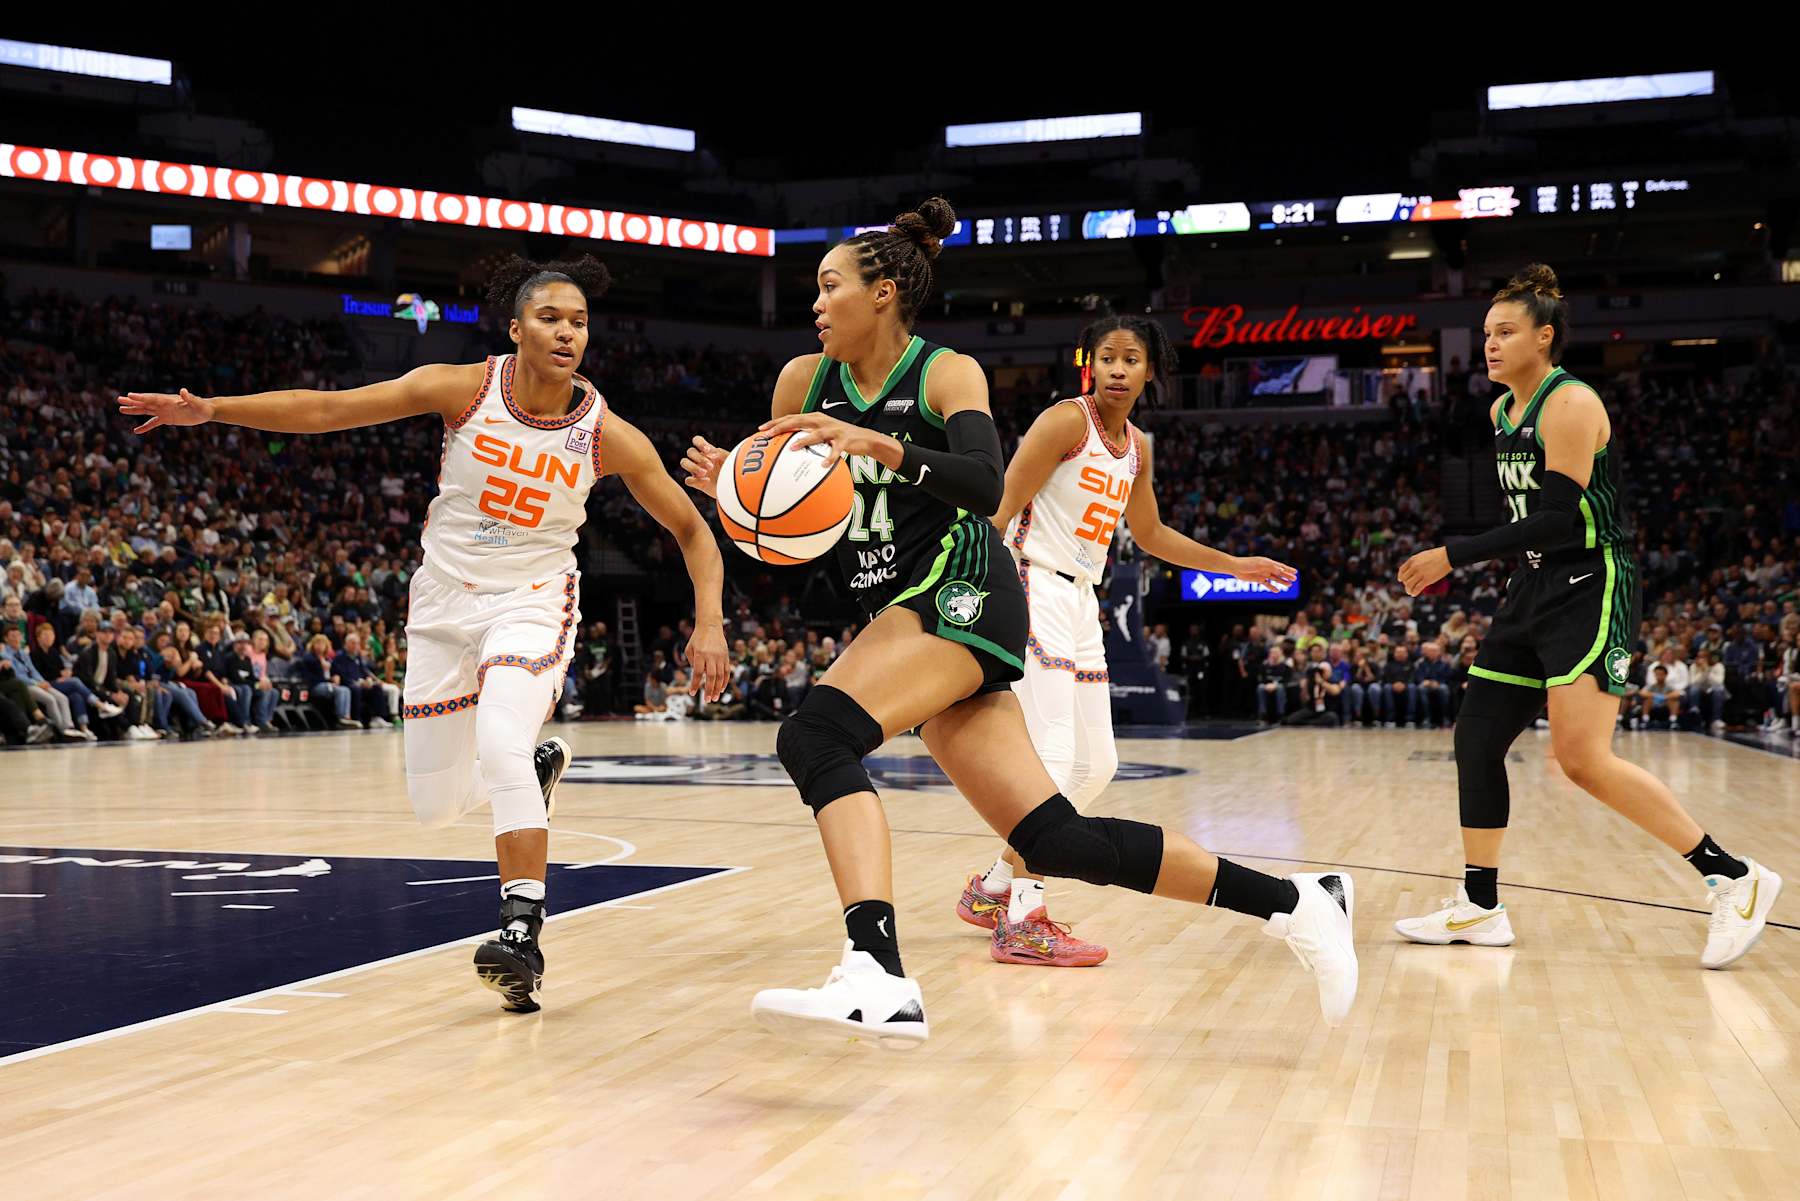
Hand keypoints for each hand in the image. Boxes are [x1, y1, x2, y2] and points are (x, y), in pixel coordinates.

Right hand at [118, 388, 214, 432]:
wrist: (206, 411)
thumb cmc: (202, 406)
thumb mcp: (196, 403)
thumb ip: (189, 398)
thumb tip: (183, 390)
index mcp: (168, 400)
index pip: (152, 398)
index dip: (141, 397)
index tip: (129, 395)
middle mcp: (164, 404)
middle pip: (145, 403)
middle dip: (132, 402)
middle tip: (119, 399)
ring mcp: (164, 411)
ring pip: (146, 411)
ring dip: (134, 410)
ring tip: (120, 410)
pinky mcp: (167, 419)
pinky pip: (153, 423)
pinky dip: (145, 426)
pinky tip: (136, 431)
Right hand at [681, 436, 727, 498]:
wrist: (736, 488)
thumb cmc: (733, 471)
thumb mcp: (730, 458)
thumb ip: (719, 452)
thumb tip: (708, 454)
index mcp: (708, 451)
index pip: (697, 440)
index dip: (700, 443)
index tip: (708, 450)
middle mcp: (700, 459)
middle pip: (690, 451)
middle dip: (700, 458)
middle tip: (711, 466)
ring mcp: (697, 471)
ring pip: (684, 462)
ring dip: (693, 466)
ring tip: (705, 473)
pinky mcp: (697, 483)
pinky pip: (688, 480)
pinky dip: (695, 480)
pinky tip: (707, 481)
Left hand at [684, 621, 729, 702]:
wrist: (710, 627)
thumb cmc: (697, 639)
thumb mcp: (689, 649)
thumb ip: (692, 663)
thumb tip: (698, 677)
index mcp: (700, 654)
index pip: (698, 673)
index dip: (695, 684)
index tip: (692, 693)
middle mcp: (711, 656)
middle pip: (711, 676)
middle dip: (709, 690)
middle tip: (707, 700)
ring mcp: (720, 657)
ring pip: (720, 676)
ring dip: (718, 688)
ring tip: (715, 698)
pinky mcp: (726, 657)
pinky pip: (727, 671)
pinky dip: (725, 681)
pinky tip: (721, 689)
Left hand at [759, 412, 894, 469]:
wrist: (865, 439)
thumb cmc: (839, 439)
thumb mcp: (822, 436)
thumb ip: (806, 438)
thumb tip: (786, 451)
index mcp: (814, 418)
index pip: (790, 417)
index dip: (775, 423)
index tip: (760, 430)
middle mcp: (822, 421)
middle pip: (798, 420)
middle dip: (780, 427)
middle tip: (767, 436)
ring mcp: (833, 430)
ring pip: (816, 433)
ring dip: (803, 440)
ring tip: (792, 448)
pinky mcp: (844, 440)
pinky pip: (835, 451)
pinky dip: (829, 458)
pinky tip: (823, 466)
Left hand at [1228, 556, 1297, 589]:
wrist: (1236, 568)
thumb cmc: (1248, 564)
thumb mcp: (1261, 564)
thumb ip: (1271, 566)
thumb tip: (1281, 570)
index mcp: (1268, 562)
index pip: (1280, 566)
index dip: (1288, 569)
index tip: (1295, 572)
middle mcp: (1267, 568)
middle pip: (1279, 573)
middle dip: (1287, 576)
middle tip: (1294, 580)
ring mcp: (1263, 574)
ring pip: (1275, 579)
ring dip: (1282, 582)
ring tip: (1289, 585)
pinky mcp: (1258, 579)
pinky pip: (1267, 584)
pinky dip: (1272, 587)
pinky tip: (1277, 591)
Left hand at [1397, 546, 1451, 596]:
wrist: (1447, 556)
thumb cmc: (1437, 555)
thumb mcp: (1422, 556)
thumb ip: (1416, 562)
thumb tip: (1412, 569)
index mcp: (1412, 560)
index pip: (1402, 570)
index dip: (1400, 576)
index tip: (1401, 580)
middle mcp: (1414, 567)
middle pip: (1404, 579)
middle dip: (1406, 583)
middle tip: (1409, 586)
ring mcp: (1420, 573)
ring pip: (1409, 585)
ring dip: (1408, 590)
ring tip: (1410, 592)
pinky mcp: (1427, 580)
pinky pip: (1417, 588)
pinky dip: (1414, 592)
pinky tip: (1414, 594)